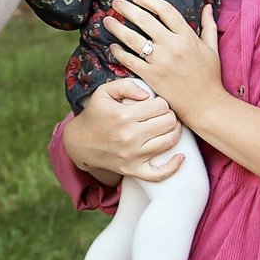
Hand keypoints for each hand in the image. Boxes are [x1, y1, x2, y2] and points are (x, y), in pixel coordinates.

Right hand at [65, 76, 185, 183]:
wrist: (79, 143)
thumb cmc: (95, 114)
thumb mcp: (103, 92)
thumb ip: (126, 85)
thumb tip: (148, 94)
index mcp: (124, 116)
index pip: (161, 106)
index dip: (162, 102)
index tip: (156, 103)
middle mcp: (130, 137)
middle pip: (168, 122)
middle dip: (170, 115)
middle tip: (163, 114)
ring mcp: (133, 156)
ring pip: (169, 142)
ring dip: (175, 132)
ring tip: (169, 126)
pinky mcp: (133, 170)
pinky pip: (159, 174)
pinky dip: (173, 166)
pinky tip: (180, 156)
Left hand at [106, 0, 226, 125]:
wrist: (205, 105)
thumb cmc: (209, 77)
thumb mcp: (212, 48)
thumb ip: (208, 25)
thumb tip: (207, 6)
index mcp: (187, 36)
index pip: (165, 10)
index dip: (148, 0)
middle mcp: (172, 46)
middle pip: (144, 20)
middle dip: (127, 8)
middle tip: (115, 3)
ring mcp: (160, 61)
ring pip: (132, 39)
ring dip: (116, 27)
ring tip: (107, 21)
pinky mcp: (150, 76)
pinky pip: (129, 60)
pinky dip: (118, 52)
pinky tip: (113, 46)